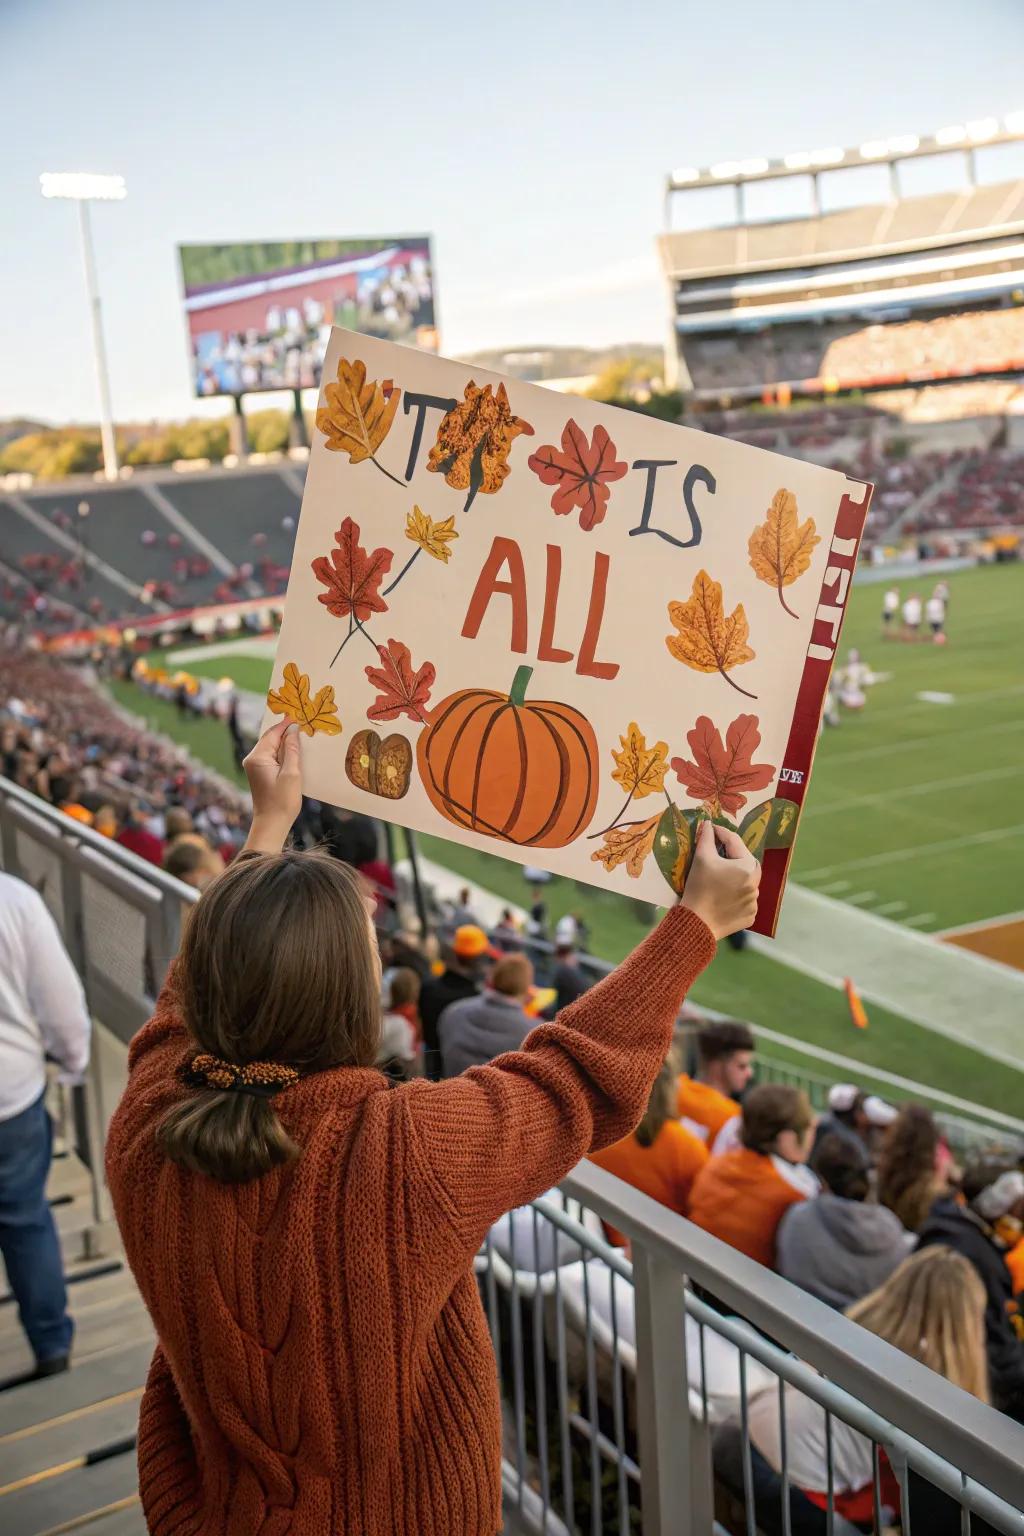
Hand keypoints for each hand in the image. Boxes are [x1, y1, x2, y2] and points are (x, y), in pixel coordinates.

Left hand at [243, 721, 301, 853]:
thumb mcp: (291, 774)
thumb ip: (292, 750)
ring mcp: (255, 766)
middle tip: (303, 721)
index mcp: (258, 757)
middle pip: (271, 738)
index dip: (286, 723)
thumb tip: (293, 731)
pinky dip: (284, 751)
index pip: (273, 733)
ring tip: (303, 734)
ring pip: (272, 746)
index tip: (300, 714)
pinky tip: (296, 750)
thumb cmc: (282, 802)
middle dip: (286, 730)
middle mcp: (253, 759)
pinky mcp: (260, 773)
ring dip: (286, 741)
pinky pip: (272, 755)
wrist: (272, 824)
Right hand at [680, 820, 760, 939]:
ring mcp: (754, 901)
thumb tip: (708, 824)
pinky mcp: (750, 915)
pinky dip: (735, 895)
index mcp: (748, 866)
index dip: (720, 833)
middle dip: (730, 855)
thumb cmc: (699, 887)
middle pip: (743, 862)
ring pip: (744, 881)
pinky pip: (743, 899)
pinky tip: (721, 896)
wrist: (697, 923)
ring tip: (717, 877)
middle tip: (715, 853)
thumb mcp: (702, 858)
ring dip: (733, 876)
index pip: (734, 842)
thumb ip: (707, 838)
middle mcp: (756, 883)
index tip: (710, 828)